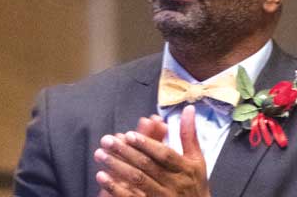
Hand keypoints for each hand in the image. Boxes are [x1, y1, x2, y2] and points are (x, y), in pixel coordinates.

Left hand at [95, 105, 210, 196]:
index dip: (147, 144)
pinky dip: (115, 187)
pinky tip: (102, 176)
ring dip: (117, 167)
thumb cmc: (194, 184)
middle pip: (147, 166)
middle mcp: (174, 183)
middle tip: (107, 140)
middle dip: (125, 152)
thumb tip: (188, 108)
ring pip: (138, 180)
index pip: (164, 154)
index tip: (129, 134)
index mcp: (185, 168)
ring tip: (100, 154)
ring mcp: (162, 196)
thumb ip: (189, 135)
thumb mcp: (196, 160)